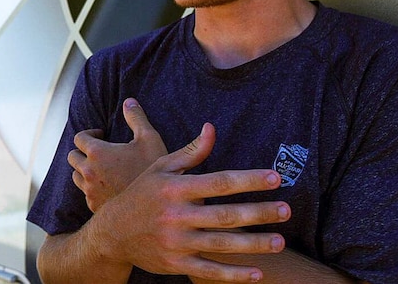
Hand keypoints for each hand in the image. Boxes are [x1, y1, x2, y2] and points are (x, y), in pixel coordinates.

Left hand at [69, 98, 167, 210]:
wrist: (157, 206)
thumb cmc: (153, 170)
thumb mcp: (149, 139)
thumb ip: (136, 118)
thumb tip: (129, 101)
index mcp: (97, 152)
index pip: (79, 137)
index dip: (89, 134)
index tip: (101, 135)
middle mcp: (88, 171)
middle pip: (72, 156)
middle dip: (83, 151)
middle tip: (99, 151)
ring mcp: (89, 190)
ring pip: (76, 176)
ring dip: (84, 169)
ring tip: (102, 168)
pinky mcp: (93, 206)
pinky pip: (85, 193)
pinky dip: (92, 187)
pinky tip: (107, 186)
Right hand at [96, 123, 290, 281]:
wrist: (112, 232)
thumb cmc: (141, 195)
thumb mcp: (161, 169)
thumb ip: (191, 152)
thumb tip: (212, 129)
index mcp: (174, 189)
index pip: (218, 182)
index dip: (248, 179)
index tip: (275, 177)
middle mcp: (175, 216)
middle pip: (224, 215)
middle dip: (258, 213)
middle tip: (286, 210)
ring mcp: (176, 242)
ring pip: (221, 245)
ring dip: (253, 244)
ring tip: (280, 240)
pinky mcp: (176, 264)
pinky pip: (210, 270)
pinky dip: (234, 274)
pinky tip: (258, 272)